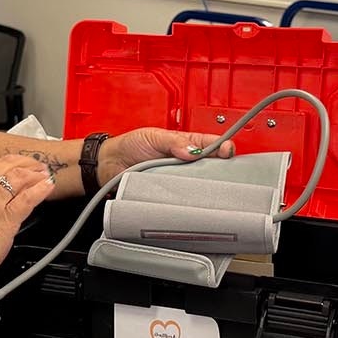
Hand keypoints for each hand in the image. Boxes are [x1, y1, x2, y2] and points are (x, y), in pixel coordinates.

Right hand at [0, 156, 54, 285]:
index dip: (10, 163)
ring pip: (19, 176)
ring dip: (35, 174)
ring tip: (44, 175)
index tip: (18, 165)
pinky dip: (41, 190)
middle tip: (36, 167)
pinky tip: (47, 187)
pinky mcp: (6, 217)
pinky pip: (28, 197)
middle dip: (26, 164)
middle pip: (7, 165)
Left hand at [96, 128, 236, 186]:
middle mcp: (186, 161)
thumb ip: (173, 141)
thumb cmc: (130, 146)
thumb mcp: (153, 137)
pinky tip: (194, 201)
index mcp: (186, 142)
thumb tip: (192, 150)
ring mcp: (179, 178)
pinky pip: (184, 196)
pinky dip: (190, 199)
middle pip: (212, 167)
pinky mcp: (170, 192)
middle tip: (224, 173)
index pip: (212, 144)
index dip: (224, 147)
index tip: (227, 152)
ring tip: (211, 188)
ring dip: (206, 186)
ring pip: (201, 184)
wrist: (110, 164)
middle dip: (221, 170)